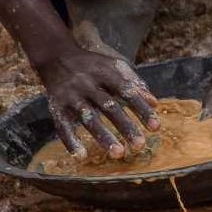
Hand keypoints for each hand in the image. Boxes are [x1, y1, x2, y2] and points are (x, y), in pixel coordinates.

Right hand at [36, 45, 160, 159]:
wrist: (55, 56)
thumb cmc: (92, 65)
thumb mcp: (114, 66)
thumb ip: (134, 82)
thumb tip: (155, 103)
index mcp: (105, 73)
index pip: (127, 92)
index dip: (142, 110)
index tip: (156, 127)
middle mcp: (88, 84)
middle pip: (109, 107)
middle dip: (125, 126)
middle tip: (140, 146)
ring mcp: (71, 96)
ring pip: (88, 118)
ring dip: (103, 136)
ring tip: (119, 154)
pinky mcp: (56, 106)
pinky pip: (62, 126)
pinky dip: (70, 141)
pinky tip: (81, 156)